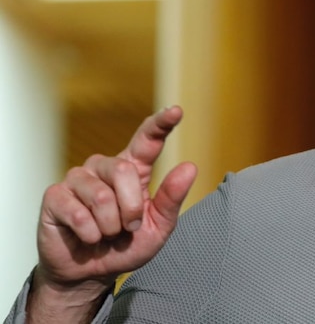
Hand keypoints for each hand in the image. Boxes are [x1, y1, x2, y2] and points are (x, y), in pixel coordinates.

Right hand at [31, 106, 196, 309]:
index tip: (176, 111)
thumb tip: (190, 167)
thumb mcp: (158, 226)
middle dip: (131, 208)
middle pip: (124, 171)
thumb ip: (172, 198)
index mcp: (133, 170)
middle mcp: (104, 167)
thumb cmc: (126, 246)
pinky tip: (87, 236)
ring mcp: (78, 179)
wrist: (90, 273)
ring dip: (110, 225)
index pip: (147, 140)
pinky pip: (78, 213)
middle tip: (127, 228)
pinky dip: (90, 233)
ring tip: (106, 233)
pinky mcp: (55, 196)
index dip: (160, 124)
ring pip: (102, 196)